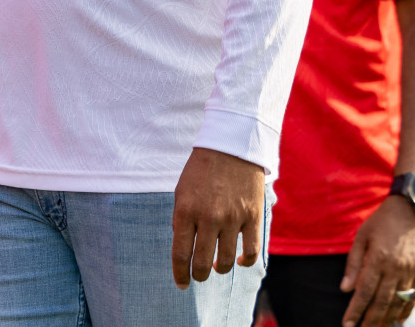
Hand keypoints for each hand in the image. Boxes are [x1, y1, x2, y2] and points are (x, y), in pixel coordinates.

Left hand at [170, 147, 264, 288]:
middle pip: (202, 262)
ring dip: (220, 269)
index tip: (181, 284)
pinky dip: (244, 262)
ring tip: (217, 268)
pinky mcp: (252, 217)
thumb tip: (183, 247)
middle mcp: (208, 218)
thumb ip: (181, 219)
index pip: (180, 253)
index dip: (180, 273)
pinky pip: (250, 251)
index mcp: (185, 211)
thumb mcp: (181, 192)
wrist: (230, 148)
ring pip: (226, 261)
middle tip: (199, 277)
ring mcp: (232, 219)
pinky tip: (238, 261)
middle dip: (199, 275)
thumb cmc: (201, 171)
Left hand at [341, 197, 414, 326]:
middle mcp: (396, 270)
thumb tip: (345, 289)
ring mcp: (412, 273)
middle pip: (382, 302)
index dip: (355, 310)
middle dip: (370, 320)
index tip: (347, 324)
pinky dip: (406, 310)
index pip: (364, 292)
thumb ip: (353, 263)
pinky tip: (398, 320)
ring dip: (387, 319)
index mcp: (378, 260)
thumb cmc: (382, 222)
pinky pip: (414, 297)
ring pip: (398, 302)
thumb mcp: (362, 237)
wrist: (412, 210)